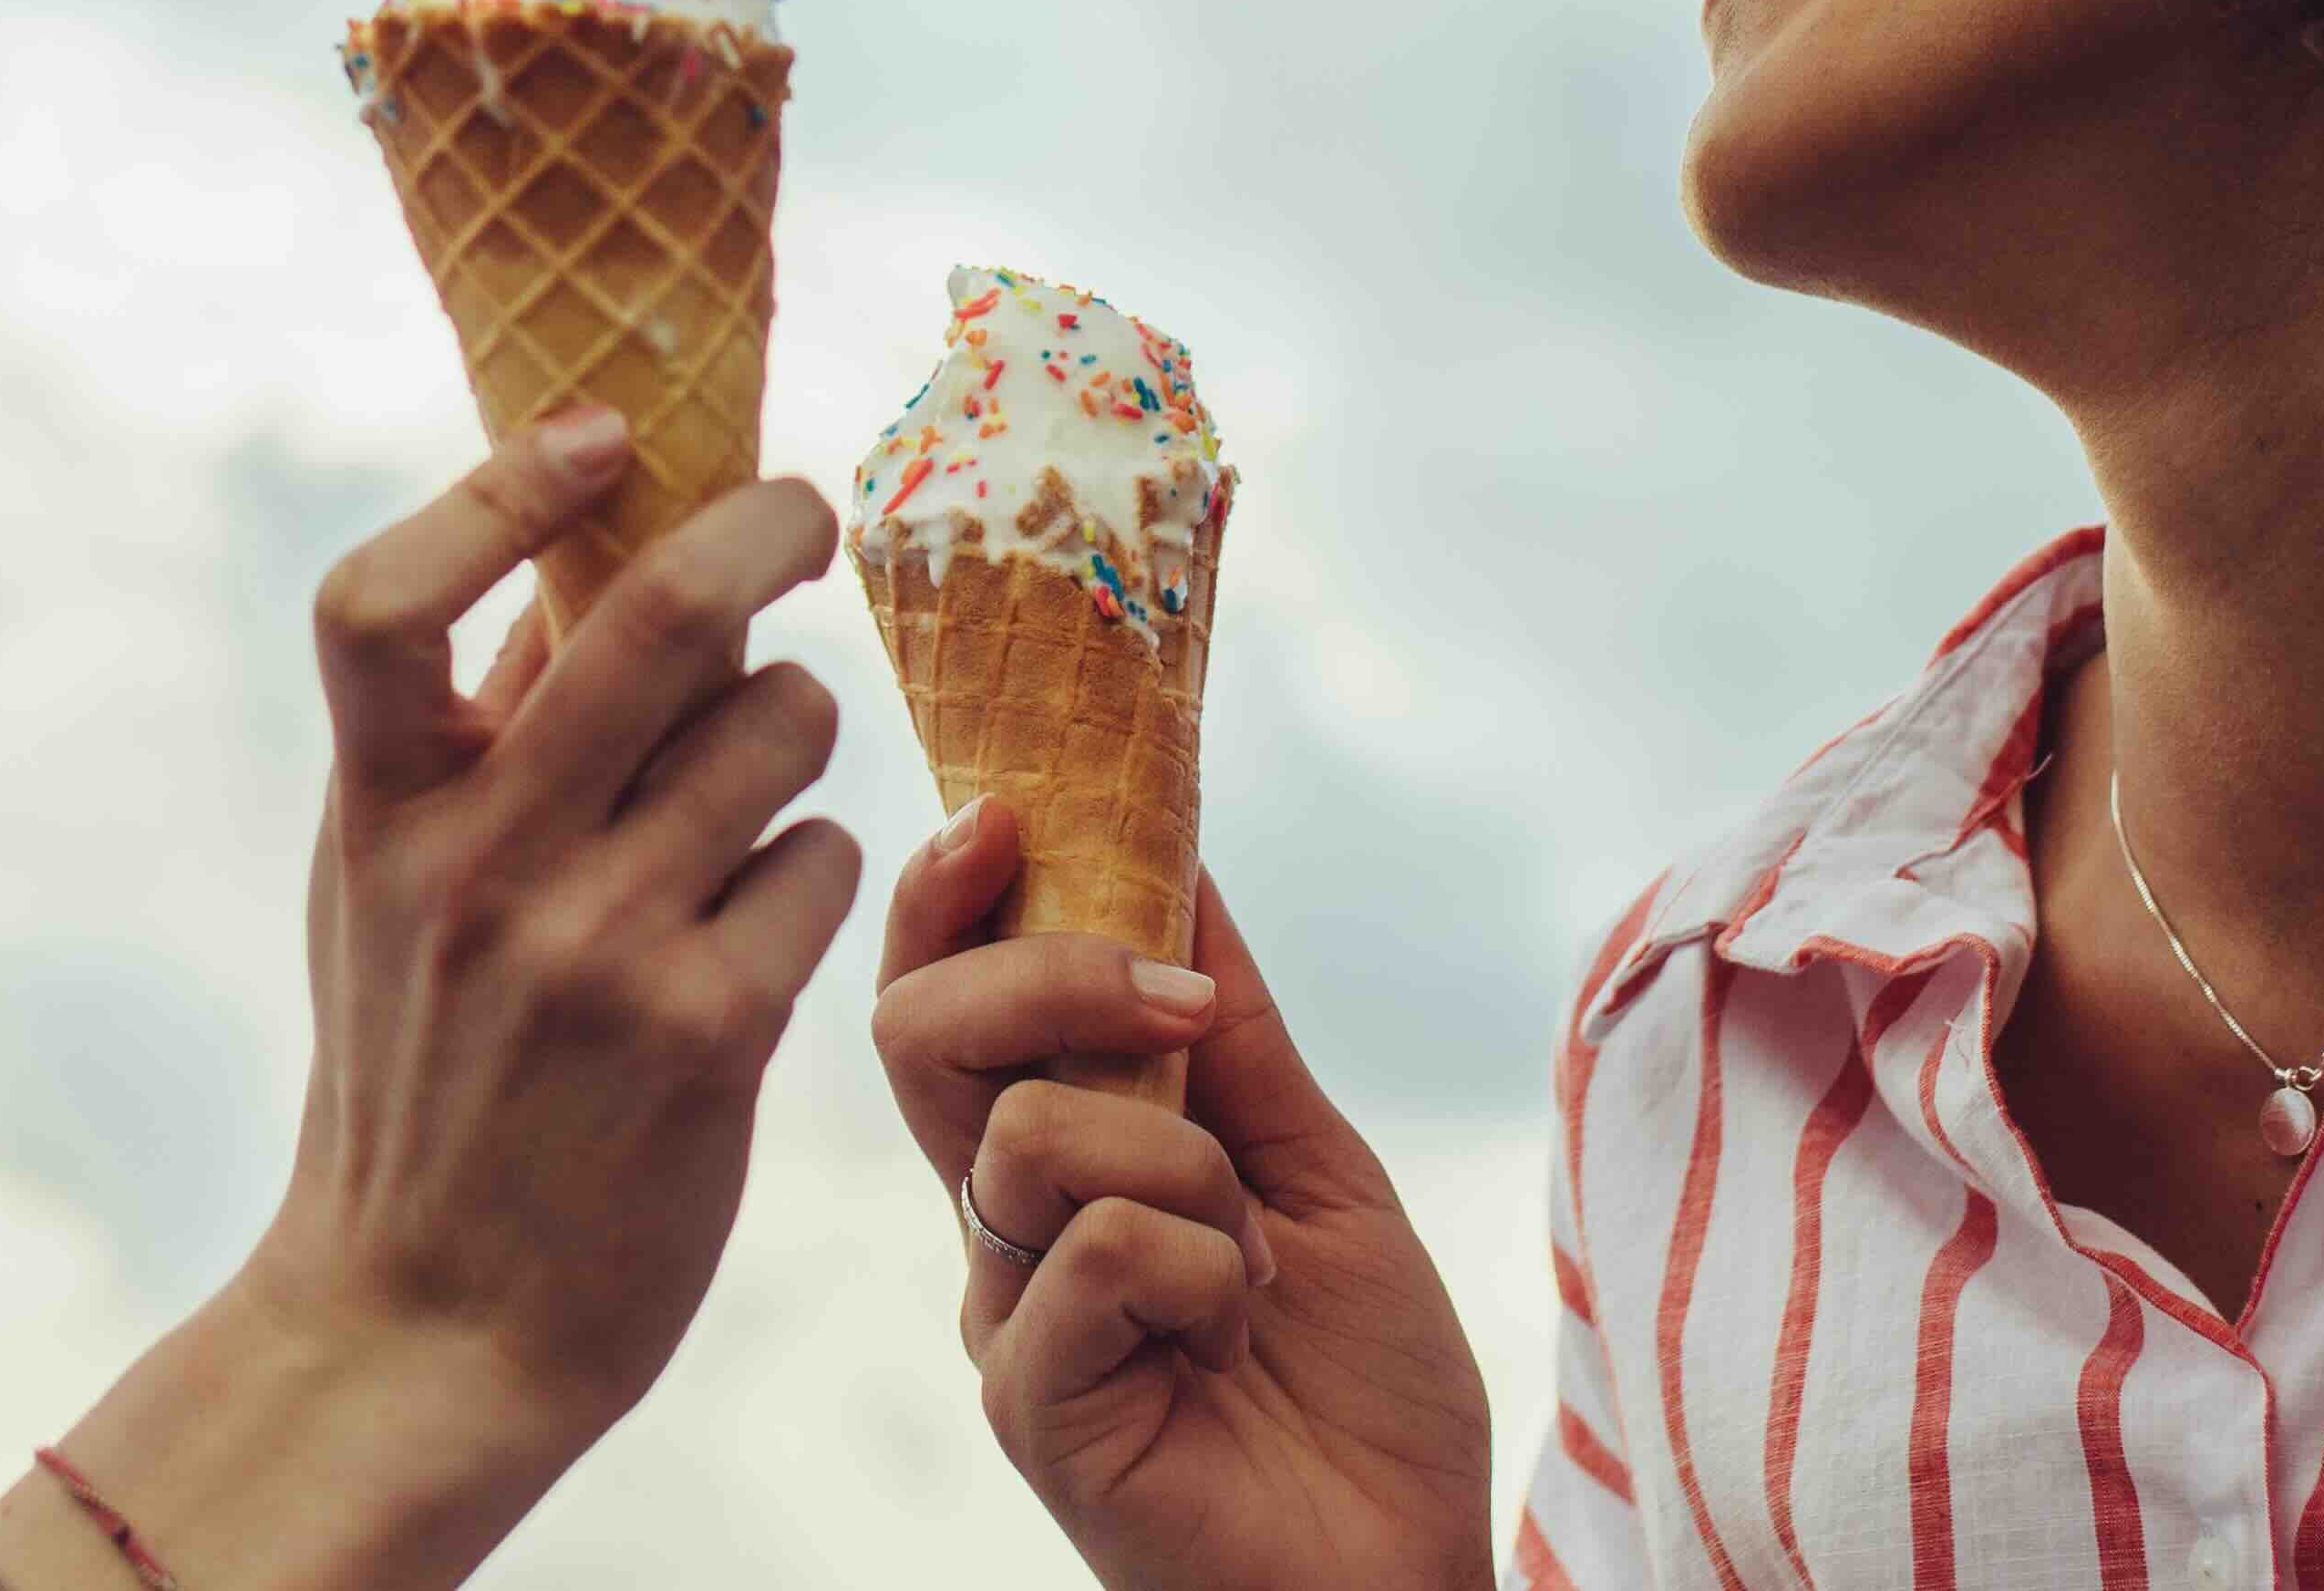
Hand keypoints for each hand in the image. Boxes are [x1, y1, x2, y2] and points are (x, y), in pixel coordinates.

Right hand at [65, 417, 851, 1590]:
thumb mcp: (384, 884)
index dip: (494, 488)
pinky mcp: (704, 1036)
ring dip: (795, 726)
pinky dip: (813, 865)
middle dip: (762, 528)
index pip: (380, 598)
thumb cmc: (414, 1074)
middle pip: (652, 615)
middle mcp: (476, 865)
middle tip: (804, 509)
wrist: (426, 1325)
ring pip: (776, 725)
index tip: (606, 432)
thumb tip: (560, 538)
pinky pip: (819, 862)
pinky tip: (769, 913)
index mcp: (382, 808)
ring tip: (760, 779)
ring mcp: (592, 949)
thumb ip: (467, 721)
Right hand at [872, 819, 1494, 1590]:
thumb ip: (1231, 1028)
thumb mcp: (1314, 1163)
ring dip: (1180, 1159)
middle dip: (1047, 970)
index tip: (1009, 809)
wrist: (1405, 1572)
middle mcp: (1001, 1228)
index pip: (941, 995)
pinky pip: (1091, 1250)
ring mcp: (1006, 1316)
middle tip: (1177, 1000)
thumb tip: (1177, 849)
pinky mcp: (1032, 1406)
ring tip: (1252, 1252)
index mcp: (1053, 1158)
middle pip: (919, 1030)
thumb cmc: (1360, 1392)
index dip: (945, 893)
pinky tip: (1234, 1334)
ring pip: (1026, 1128)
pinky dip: (1199, 1266)